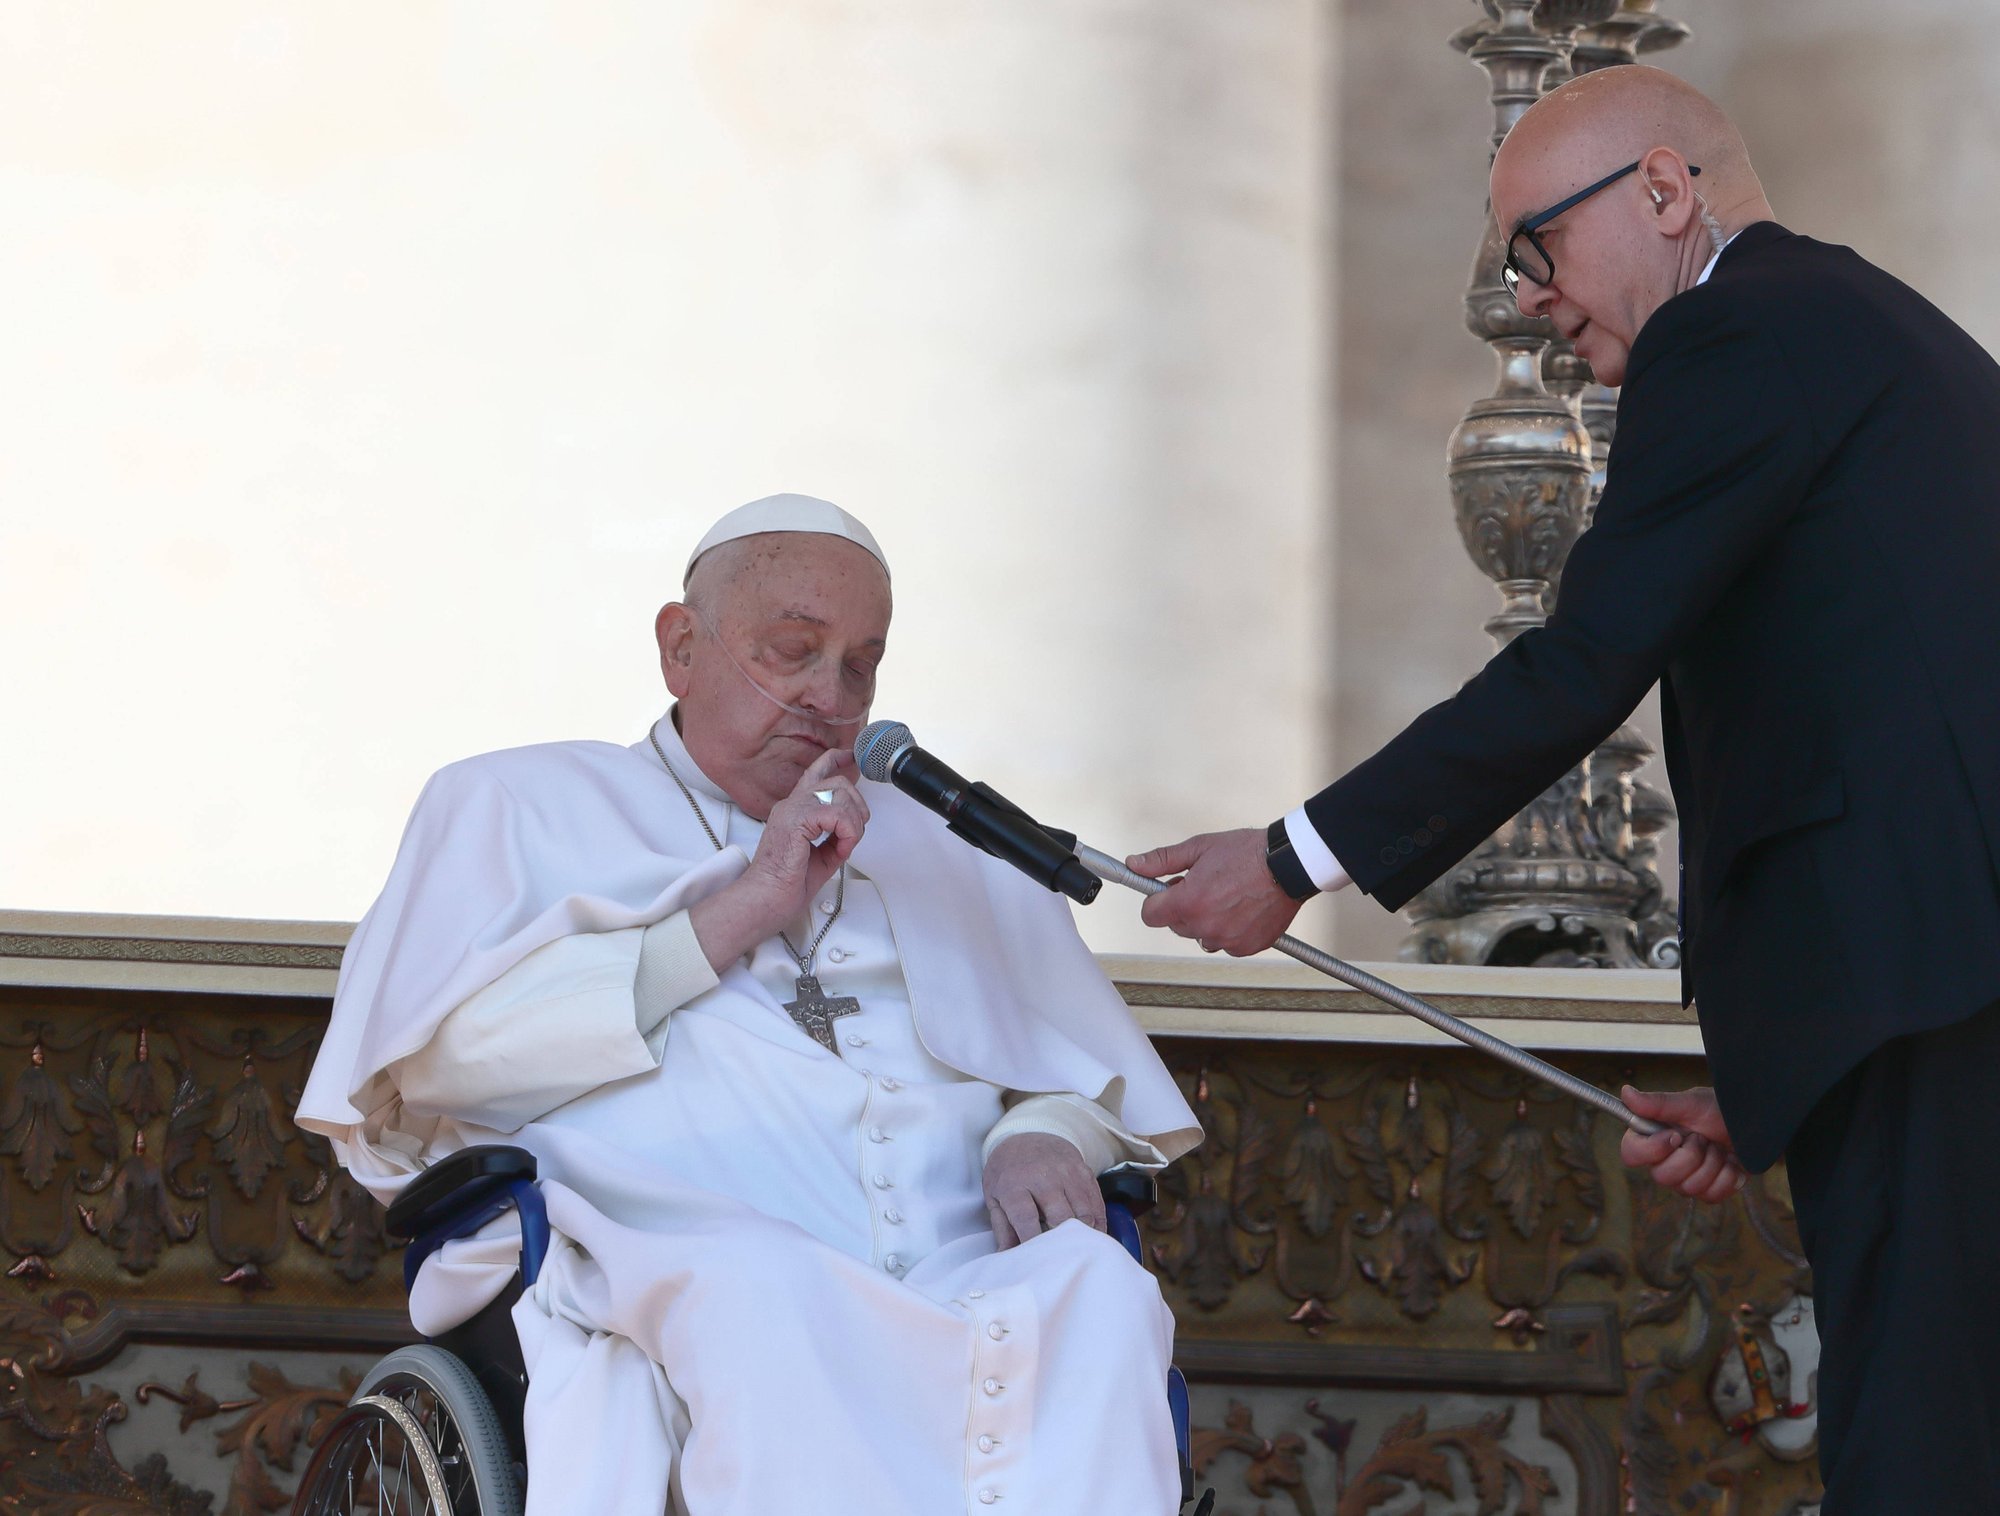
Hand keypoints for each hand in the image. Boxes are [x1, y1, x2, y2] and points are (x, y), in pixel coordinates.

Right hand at [689, 750, 868, 970]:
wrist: (767, 899)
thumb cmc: (785, 885)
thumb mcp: (821, 856)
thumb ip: (835, 838)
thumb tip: (853, 831)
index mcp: (794, 810)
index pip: (814, 773)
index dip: (834, 760)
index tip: (850, 757)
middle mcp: (791, 804)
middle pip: (837, 782)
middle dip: (857, 807)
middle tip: (854, 834)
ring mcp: (792, 809)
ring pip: (840, 794)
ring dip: (853, 823)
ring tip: (844, 846)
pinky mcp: (796, 819)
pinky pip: (838, 813)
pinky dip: (848, 832)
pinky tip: (840, 849)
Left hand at [982, 1133, 1106, 1248]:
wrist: (1027, 1133)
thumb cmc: (1008, 1172)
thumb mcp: (995, 1196)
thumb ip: (1002, 1228)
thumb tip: (1006, 1258)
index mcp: (1014, 1184)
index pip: (1026, 1219)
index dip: (1034, 1242)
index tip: (1039, 1262)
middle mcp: (1042, 1177)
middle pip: (1060, 1216)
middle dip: (1063, 1241)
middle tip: (1062, 1260)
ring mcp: (1065, 1173)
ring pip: (1083, 1212)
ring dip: (1084, 1235)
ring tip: (1080, 1250)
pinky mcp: (1083, 1171)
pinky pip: (1096, 1202)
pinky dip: (1097, 1222)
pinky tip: (1092, 1235)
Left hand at [1126, 828, 1303, 956]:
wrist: (1288, 864)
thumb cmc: (1247, 853)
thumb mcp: (1199, 848)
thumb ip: (1162, 860)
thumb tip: (1135, 865)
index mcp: (1188, 902)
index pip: (1150, 915)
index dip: (1157, 901)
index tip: (1167, 891)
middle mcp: (1205, 926)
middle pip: (1176, 925)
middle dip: (1184, 907)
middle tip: (1204, 885)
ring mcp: (1227, 940)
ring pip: (1201, 936)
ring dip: (1207, 921)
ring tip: (1226, 895)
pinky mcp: (1247, 947)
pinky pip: (1226, 943)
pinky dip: (1230, 930)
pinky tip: (1242, 908)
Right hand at [1618, 1085, 1745, 1202]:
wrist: (1752, 1125)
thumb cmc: (1718, 1109)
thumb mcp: (1690, 1102)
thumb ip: (1658, 1103)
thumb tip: (1625, 1092)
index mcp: (1653, 1138)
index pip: (1631, 1155)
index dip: (1652, 1150)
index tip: (1676, 1136)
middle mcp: (1664, 1161)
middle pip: (1662, 1177)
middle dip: (1692, 1156)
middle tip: (1704, 1138)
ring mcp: (1686, 1179)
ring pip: (1688, 1188)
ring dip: (1712, 1164)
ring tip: (1718, 1147)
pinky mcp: (1707, 1191)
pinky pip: (1711, 1196)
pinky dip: (1727, 1178)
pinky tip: (1730, 1163)